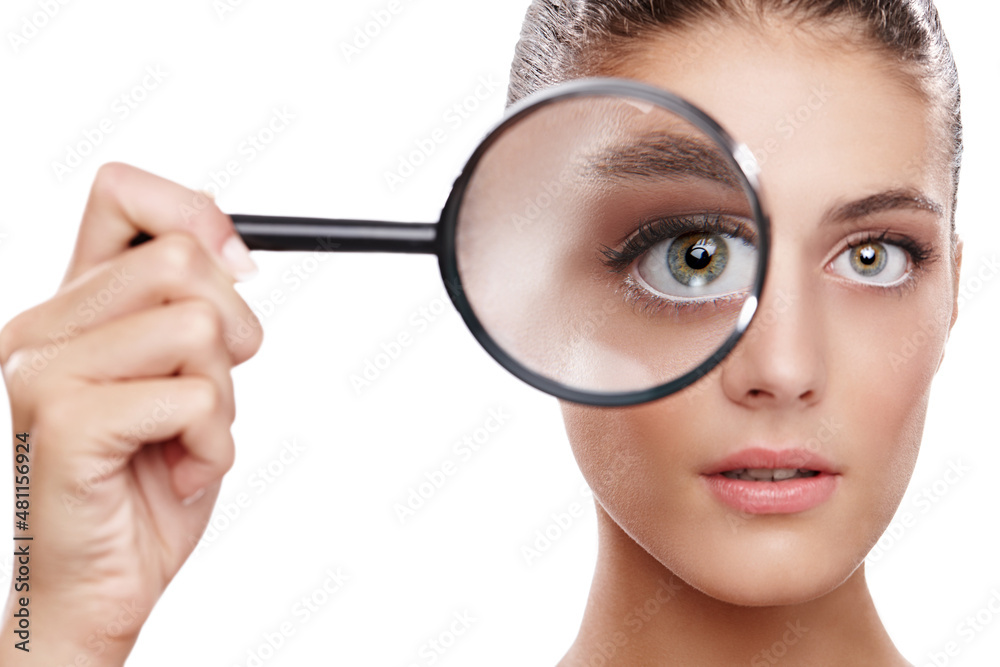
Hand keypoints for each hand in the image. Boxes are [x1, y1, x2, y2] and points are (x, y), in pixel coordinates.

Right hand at [0, 163, 262, 664]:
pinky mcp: (65, 420)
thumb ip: (192, 309)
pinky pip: (192, 399)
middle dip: (234, 330)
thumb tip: (233, 247)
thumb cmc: (143, 484)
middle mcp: (44, 327)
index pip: (123, 192)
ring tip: (184, 440)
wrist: (98, 585)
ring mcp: (44, 371)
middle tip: (210, 392)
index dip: (197, 214)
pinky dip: (213, 446)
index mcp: (73, 307)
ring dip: (222, 399)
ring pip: (198, 328)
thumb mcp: (184, 377)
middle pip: (182, 259)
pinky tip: (176, 472)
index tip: (236, 269)